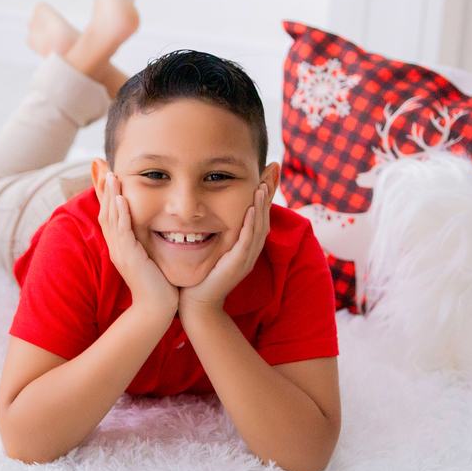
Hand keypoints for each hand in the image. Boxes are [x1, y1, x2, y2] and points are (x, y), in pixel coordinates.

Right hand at [98, 172, 178, 316]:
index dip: (106, 194)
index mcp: (120, 246)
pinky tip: (122, 200)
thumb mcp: (150, 257)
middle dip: (103, 189)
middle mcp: (116, 247)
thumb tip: (154, 227)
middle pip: (105, 212)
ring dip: (110, 196)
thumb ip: (147, 241)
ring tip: (110, 175)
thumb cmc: (158, 285)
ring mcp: (120, 252)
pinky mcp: (129, 258)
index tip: (106, 174)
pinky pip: (123, 231)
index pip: (110, 214)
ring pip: (111, 218)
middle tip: (101, 166)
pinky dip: (122, 214)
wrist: (157, 309)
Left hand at [180, 183, 271, 312]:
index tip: (269, 170)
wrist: (197, 303)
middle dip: (270, 191)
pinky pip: (247, 241)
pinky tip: (252, 209)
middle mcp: (250, 251)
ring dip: (262, 205)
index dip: (266, 193)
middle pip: (265, 216)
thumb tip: (210, 211)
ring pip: (259, 227)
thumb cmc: (202, 275)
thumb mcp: (214, 248)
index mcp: (247, 245)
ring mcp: (246, 258)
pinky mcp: (237, 265)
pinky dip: (250, 224)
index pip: (260, 214)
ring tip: (263, 185)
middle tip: (274, 168)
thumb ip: (217, 231)